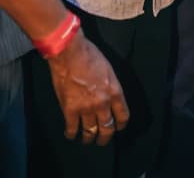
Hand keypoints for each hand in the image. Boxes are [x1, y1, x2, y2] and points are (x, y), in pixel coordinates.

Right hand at [47, 31, 129, 145]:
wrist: (70, 53)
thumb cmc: (90, 56)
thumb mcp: (109, 71)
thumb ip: (110, 87)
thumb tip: (109, 96)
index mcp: (115, 92)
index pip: (123, 116)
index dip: (120, 125)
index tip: (117, 127)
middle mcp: (103, 103)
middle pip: (107, 128)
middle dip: (105, 138)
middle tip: (102, 140)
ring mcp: (86, 108)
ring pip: (90, 131)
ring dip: (89, 138)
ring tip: (87, 140)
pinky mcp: (70, 109)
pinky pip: (72, 128)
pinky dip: (71, 134)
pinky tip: (71, 135)